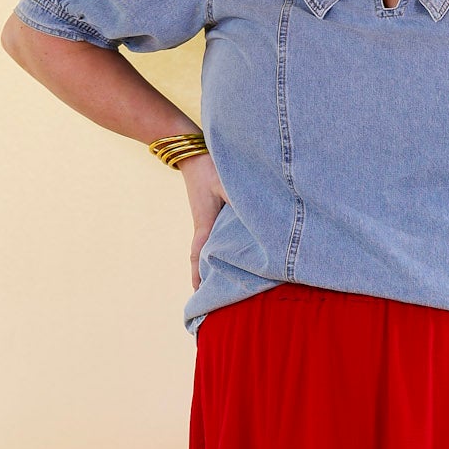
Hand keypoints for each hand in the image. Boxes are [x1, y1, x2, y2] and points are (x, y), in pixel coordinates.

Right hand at [179, 150, 227, 289]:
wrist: (192, 151)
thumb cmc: (209, 167)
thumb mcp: (227, 183)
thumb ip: (241, 201)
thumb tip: (256, 219)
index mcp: (204, 224)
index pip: (199, 255)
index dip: (198, 275)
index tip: (197, 293)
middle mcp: (203, 225)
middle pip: (205, 257)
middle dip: (208, 276)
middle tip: (213, 296)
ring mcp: (207, 220)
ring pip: (212, 248)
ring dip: (215, 263)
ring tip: (224, 280)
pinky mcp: (212, 212)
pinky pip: (217, 236)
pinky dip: (222, 247)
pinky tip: (233, 251)